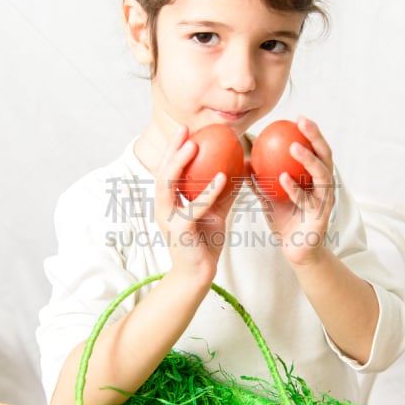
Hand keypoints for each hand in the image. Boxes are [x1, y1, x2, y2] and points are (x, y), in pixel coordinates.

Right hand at [155, 126, 237, 283]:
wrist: (199, 274)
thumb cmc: (206, 242)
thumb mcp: (216, 212)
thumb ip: (224, 191)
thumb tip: (241, 166)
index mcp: (169, 202)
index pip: (168, 170)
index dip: (174, 148)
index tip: (187, 129)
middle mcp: (163, 208)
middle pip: (162, 172)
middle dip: (171, 149)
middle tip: (185, 130)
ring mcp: (168, 219)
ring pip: (168, 186)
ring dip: (180, 164)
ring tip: (194, 146)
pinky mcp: (180, 231)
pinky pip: (194, 208)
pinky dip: (208, 192)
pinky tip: (222, 176)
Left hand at [252, 116, 335, 265]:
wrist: (297, 251)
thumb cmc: (285, 221)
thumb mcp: (270, 197)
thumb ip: (260, 179)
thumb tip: (241, 160)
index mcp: (316, 178)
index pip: (317, 149)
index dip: (311, 132)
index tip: (297, 117)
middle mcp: (324, 186)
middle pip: (325, 155)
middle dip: (316, 136)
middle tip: (302, 122)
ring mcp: (325, 201)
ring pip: (321, 176)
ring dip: (308, 160)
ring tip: (294, 147)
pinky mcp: (321, 217)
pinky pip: (306, 200)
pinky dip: (295, 189)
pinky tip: (283, 179)